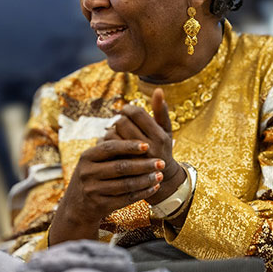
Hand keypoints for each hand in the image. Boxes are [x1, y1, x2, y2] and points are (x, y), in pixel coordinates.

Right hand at [49, 139, 163, 243]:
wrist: (77, 206)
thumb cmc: (92, 177)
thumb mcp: (93, 161)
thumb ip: (109, 149)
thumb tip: (136, 134)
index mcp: (86, 157)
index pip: (110, 148)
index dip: (129, 146)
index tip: (147, 145)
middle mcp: (87, 173)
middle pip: (120, 167)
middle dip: (144, 164)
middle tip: (161, 162)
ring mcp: (93, 190)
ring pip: (126, 184)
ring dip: (146, 180)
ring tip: (160, 175)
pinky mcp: (100, 205)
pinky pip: (127, 198)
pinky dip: (143, 193)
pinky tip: (154, 187)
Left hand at [102, 89, 185, 203]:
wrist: (161, 181)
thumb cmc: (163, 149)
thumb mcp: (166, 131)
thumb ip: (161, 111)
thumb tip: (157, 90)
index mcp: (159, 136)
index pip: (137, 113)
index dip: (128, 108)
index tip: (125, 109)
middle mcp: (148, 148)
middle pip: (122, 122)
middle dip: (119, 119)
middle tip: (120, 120)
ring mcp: (134, 160)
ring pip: (112, 135)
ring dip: (111, 130)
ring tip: (116, 131)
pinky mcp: (122, 168)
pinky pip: (107, 150)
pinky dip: (106, 144)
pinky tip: (111, 144)